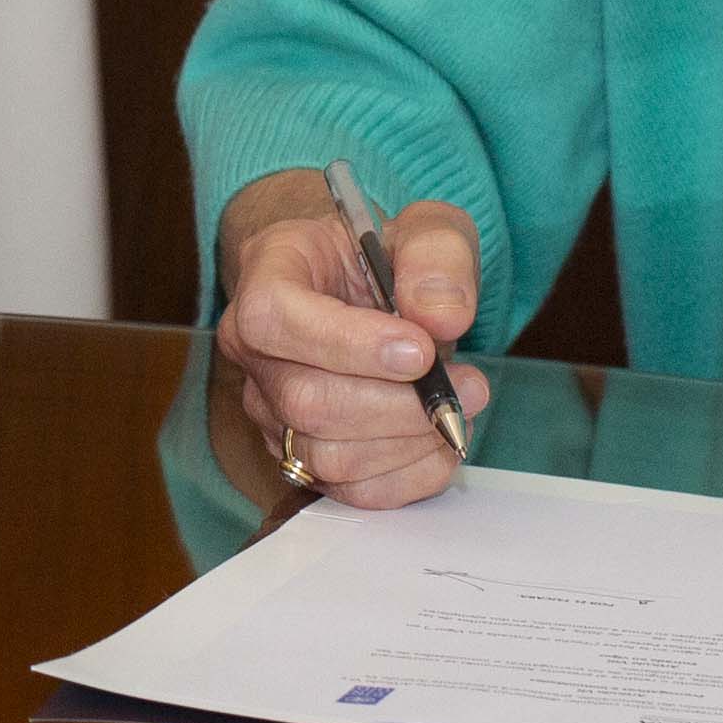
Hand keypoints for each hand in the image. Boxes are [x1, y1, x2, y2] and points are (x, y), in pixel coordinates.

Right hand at [209, 173, 484, 510]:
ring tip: (459, 407)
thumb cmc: (388, 259)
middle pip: (305, 400)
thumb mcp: (427, 230)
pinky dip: (408, 477)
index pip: (274, 318)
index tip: (420, 351)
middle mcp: (254, 351)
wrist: (370, 294)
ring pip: (327, 455)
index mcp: (266, 276)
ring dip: (408, 441)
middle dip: (398, 405)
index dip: (346, 343)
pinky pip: (352, 492)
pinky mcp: (303, 457)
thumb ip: (437, 259)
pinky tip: (441, 442)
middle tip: (467, 384)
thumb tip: (441, 319)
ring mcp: (272, 411)